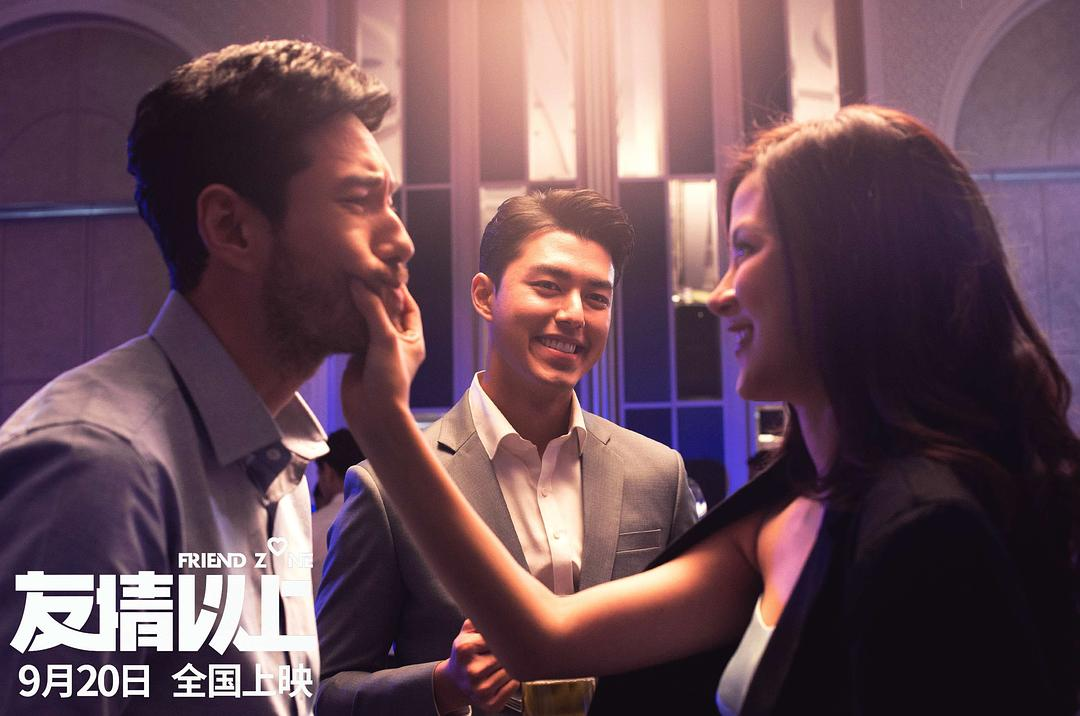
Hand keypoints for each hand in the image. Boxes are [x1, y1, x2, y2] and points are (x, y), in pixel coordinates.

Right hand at [340, 278, 423, 434]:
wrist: (372, 413)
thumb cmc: (389, 379)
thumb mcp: (385, 339)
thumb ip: (373, 310)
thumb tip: (359, 282)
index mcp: (412, 338)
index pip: (409, 306)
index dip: (398, 289)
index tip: (384, 270)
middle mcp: (396, 342)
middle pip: (387, 311)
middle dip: (376, 294)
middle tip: (362, 272)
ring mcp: (376, 349)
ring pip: (368, 321)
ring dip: (359, 305)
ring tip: (347, 283)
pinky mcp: (358, 356)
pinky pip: (353, 332)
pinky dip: (346, 319)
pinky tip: (336, 304)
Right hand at [434, 619, 519, 713]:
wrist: (456, 681)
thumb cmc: (466, 653)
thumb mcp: (468, 631)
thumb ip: (481, 616)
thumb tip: (502, 606)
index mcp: (464, 648)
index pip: (497, 637)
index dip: (501, 636)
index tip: (499, 637)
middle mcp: (471, 671)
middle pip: (507, 654)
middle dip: (507, 651)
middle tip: (500, 652)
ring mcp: (480, 690)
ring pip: (513, 671)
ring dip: (511, 666)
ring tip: (498, 665)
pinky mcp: (489, 704)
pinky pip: (514, 687)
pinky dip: (512, 681)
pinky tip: (501, 678)